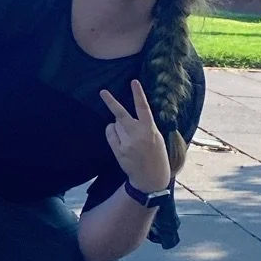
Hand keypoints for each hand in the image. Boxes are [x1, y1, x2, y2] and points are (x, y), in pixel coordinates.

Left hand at [100, 81, 171, 196]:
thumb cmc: (157, 155)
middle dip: (111, 102)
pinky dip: (112, 132)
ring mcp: (127, 143)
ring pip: (115, 124)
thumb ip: (146, 125)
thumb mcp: (157, 138)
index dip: (138, 94)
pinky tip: (119, 137)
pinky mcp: (119, 150)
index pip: (143, 108)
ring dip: (118, 124)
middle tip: (102, 92)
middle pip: (120, 114)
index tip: (133, 82)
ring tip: (127, 134)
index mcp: (150, 130)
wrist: (151, 178)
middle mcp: (138, 135)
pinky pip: (110, 133)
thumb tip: (131, 115)